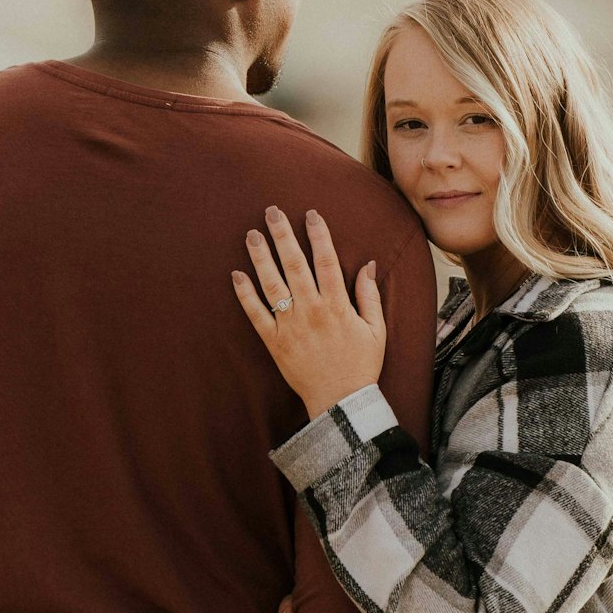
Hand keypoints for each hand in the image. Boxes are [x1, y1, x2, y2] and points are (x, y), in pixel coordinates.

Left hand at [231, 206, 386, 419]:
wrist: (340, 401)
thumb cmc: (361, 364)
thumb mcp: (376, 329)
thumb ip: (369, 295)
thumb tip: (368, 264)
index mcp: (337, 305)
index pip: (326, 260)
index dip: (318, 234)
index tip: (310, 214)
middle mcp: (311, 310)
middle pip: (294, 264)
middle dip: (283, 235)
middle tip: (271, 211)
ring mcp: (290, 326)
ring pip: (272, 284)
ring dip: (260, 257)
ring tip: (252, 234)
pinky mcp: (274, 342)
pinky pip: (256, 314)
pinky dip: (245, 294)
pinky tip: (236, 274)